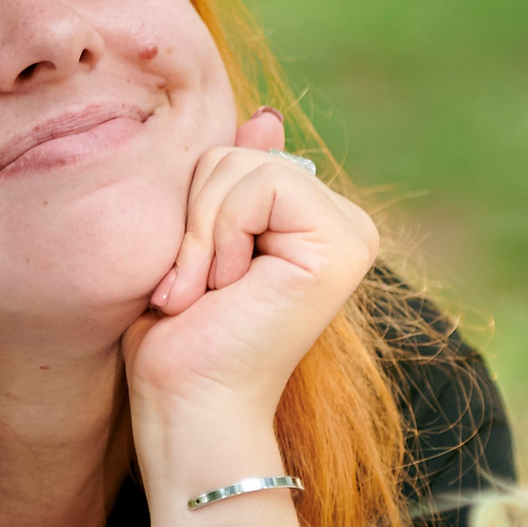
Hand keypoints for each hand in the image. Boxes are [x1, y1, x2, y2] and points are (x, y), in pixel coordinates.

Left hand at [120, 109, 377, 429]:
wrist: (187, 407)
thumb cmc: (178, 340)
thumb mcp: (194, 240)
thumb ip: (234, 181)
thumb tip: (267, 119)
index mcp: (312, 219)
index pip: (233, 156)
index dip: (191, 208)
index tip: (192, 277)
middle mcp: (342, 222)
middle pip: (235, 155)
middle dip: (194, 219)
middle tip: (198, 289)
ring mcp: (349, 233)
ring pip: (242, 167)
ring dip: (201, 235)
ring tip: (209, 293)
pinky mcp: (343, 244)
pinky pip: (260, 185)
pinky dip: (219, 236)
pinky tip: (225, 290)